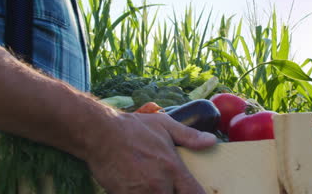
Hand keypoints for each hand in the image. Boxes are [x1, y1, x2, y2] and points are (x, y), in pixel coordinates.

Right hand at [85, 112, 216, 193]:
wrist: (100, 133)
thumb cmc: (133, 128)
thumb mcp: (164, 125)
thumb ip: (189, 136)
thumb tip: (211, 141)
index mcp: (173, 168)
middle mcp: (160, 184)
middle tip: (169, 186)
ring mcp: (142, 193)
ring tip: (151, 185)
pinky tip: (139, 187)